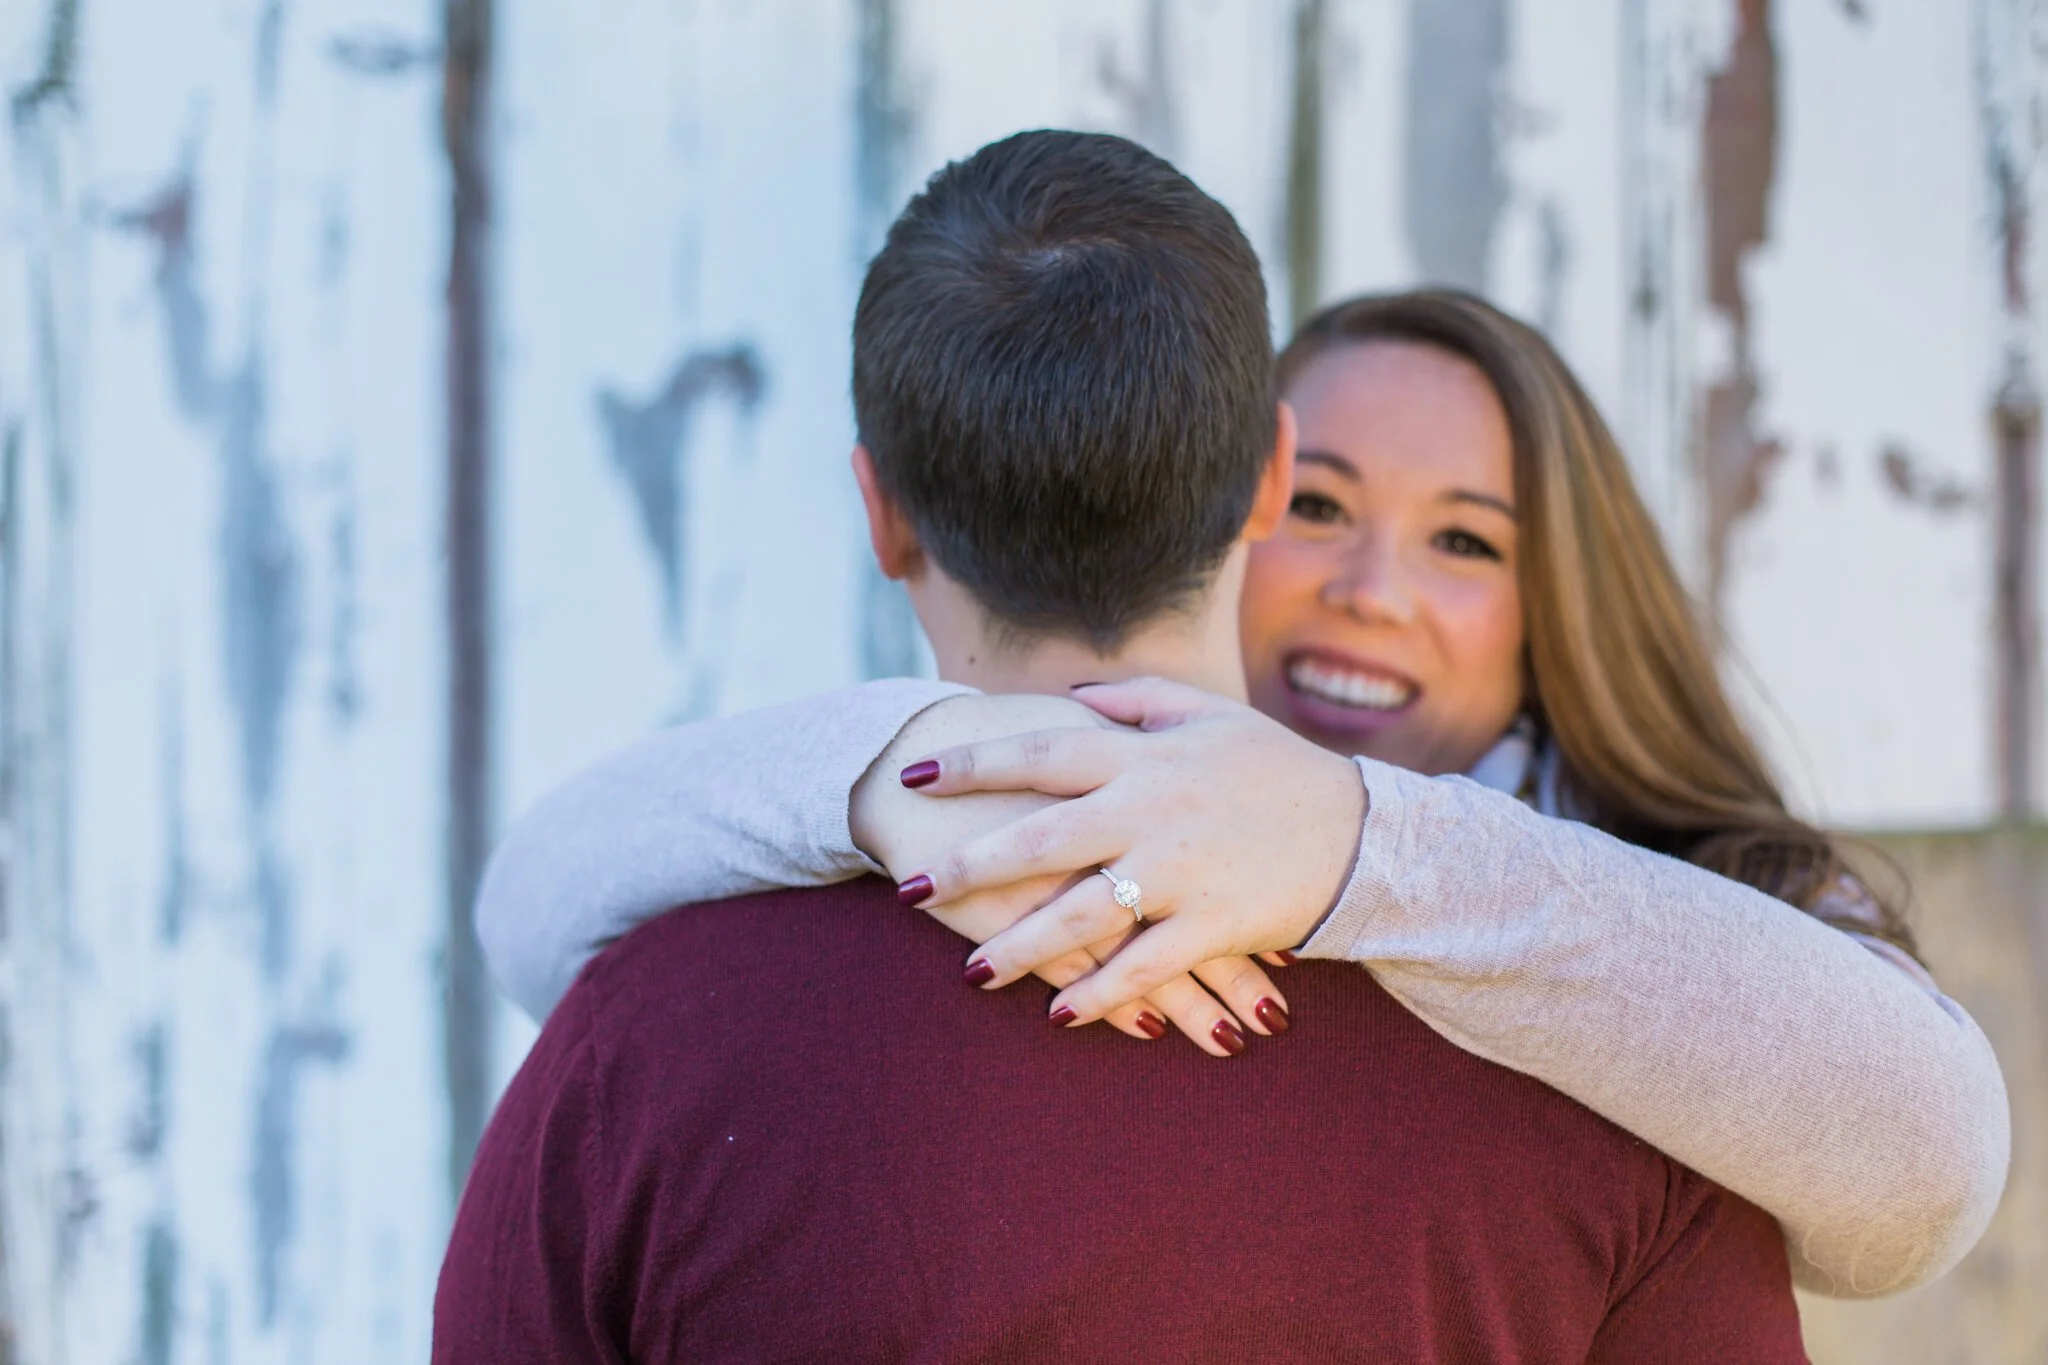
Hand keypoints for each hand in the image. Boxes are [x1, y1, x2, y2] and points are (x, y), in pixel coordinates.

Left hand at [893, 677, 1364, 1031]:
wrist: (1362, 830)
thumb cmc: (1275, 769)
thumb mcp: (1209, 715)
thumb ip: (1134, 702)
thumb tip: (1067, 699)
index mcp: (1145, 756)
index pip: (1041, 752)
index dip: (973, 762)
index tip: (914, 774)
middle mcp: (1152, 810)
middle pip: (1040, 838)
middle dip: (969, 865)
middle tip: (909, 890)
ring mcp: (1182, 871)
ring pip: (1082, 913)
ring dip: (1020, 947)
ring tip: (972, 973)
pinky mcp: (1214, 924)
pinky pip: (1144, 966)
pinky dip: (1101, 993)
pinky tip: (1058, 1014)